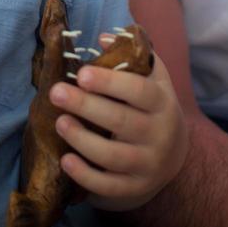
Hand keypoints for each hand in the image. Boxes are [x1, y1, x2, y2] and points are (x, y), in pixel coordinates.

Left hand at [48, 50, 187, 209]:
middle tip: (56, 93)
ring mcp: (148, 164)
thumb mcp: (151, 78)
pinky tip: (66, 160)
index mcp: (162, 102)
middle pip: (122, 121)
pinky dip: (86, 176)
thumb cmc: (151, 106)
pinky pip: (109, 186)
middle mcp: (160, 135)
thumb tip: (105, 38)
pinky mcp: (135, 188)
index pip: (139, 91)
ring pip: (114, 156)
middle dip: (86, 106)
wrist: (171, 154)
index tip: (81, 74)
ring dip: (83, 140)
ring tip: (59, 122)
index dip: (110, 82)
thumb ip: (132, 54)